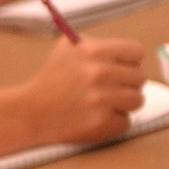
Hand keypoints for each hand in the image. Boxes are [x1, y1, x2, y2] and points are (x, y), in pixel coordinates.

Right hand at [21, 36, 145, 144]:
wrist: (28, 113)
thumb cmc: (49, 81)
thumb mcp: (67, 47)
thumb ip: (97, 44)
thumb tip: (124, 51)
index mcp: (94, 51)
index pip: (137, 52)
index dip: (129, 61)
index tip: (119, 69)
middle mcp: (100, 73)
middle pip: (140, 78)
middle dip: (125, 84)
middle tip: (107, 89)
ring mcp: (101, 100)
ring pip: (137, 100)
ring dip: (122, 104)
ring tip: (102, 104)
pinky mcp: (100, 124)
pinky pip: (125, 122)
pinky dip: (113, 123)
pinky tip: (95, 118)